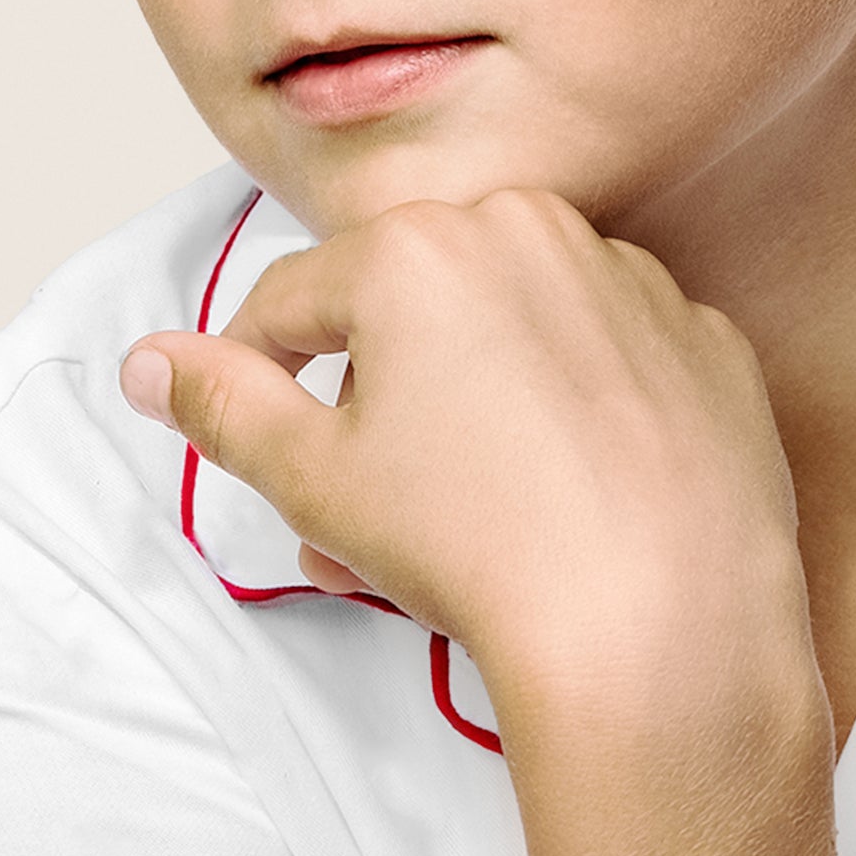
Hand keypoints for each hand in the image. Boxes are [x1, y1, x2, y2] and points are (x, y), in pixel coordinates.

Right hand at [123, 192, 855, 855]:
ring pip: (515, 332)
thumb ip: (222, 405)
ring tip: (469, 519)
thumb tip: (148, 363)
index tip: (257, 431)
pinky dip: (584, 415)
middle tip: (370, 507)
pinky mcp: (707, 344)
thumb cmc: (485, 550)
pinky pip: (613, 365)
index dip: (256, 373)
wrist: (658, 625)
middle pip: (410, 309)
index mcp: (416, 246)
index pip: (292, 302)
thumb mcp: (314, 483)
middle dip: (375, 400)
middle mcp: (531, 230)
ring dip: (475, 403)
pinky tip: (574, 499)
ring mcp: (633, 283)